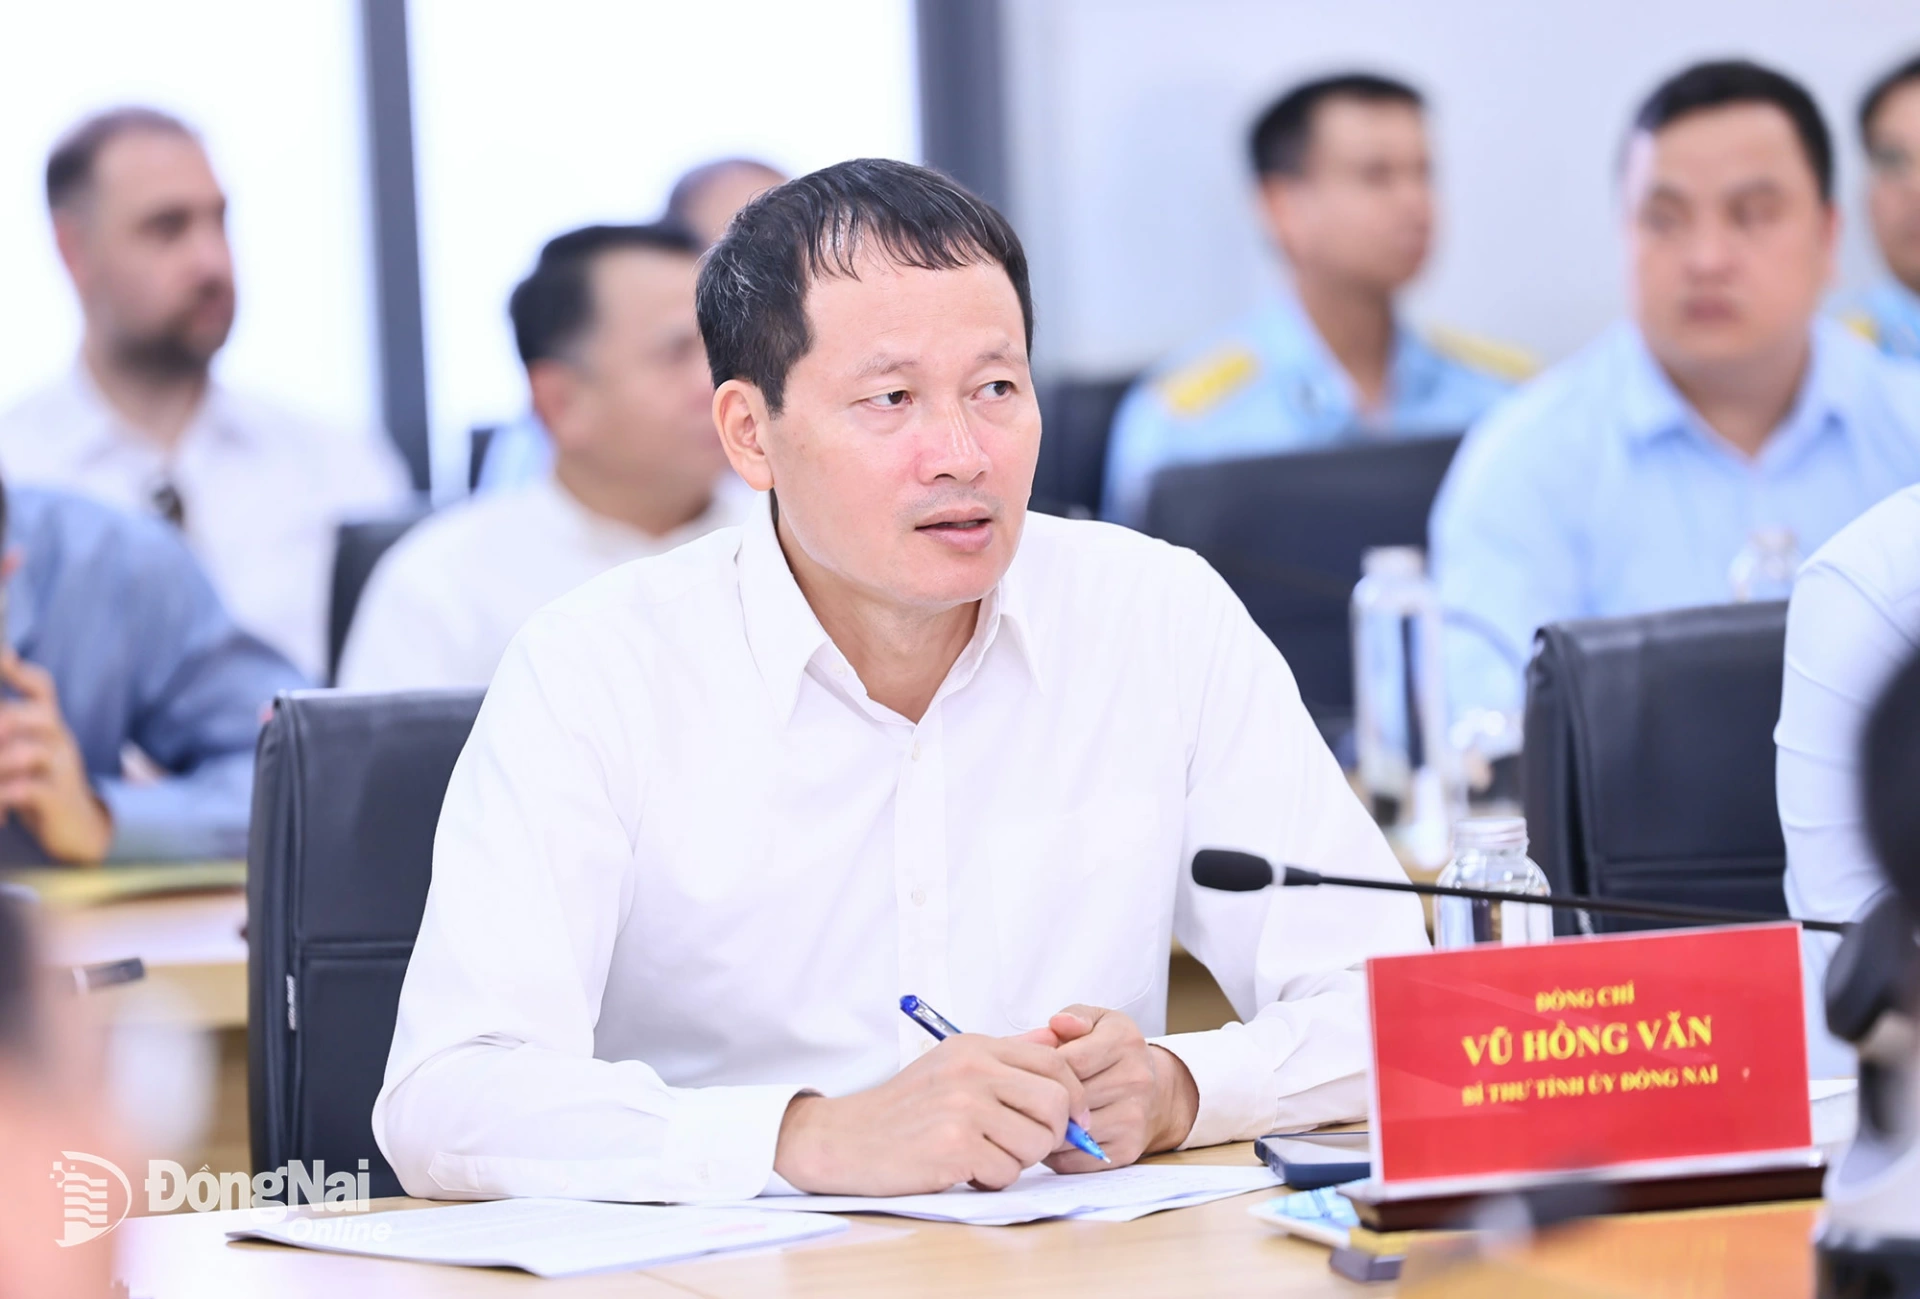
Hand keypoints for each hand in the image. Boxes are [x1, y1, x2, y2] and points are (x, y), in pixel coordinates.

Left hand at [0, 654, 111, 862]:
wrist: (80, 831)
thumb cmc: (40, 785)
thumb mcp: (27, 751)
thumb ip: (10, 729)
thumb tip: (0, 721)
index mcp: (49, 725)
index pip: (40, 687)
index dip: (16, 670)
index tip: (3, 655)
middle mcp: (59, 741)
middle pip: (32, 716)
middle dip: (4, 723)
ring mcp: (61, 769)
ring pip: (26, 754)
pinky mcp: (57, 799)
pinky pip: (28, 790)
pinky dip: (4, 796)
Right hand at [773, 1032, 1090, 1195]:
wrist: (844, 1140)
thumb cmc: (902, 1110)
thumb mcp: (951, 1065)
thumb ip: (1004, 1056)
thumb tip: (1057, 1039)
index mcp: (975, 1047)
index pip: (1053, 1061)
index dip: (1073, 1096)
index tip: (1072, 1120)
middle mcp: (972, 1070)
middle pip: (1056, 1103)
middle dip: (1053, 1133)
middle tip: (1027, 1145)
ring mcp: (963, 1107)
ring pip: (1036, 1143)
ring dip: (1017, 1161)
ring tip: (983, 1156)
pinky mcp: (955, 1146)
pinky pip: (1006, 1172)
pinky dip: (991, 1180)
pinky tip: (963, 1170)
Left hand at [1040, 1005, 1198, 1172]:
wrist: (1158, 1093)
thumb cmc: (1115, 1054)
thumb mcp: (1100, 1023)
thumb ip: (1074, 1017)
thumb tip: (1056, 1024)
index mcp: (1125, 1041)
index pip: (1070, 1060)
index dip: (1044, 1068)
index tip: (1035, 1070)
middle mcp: (1136, 1079)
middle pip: (1069, 1097)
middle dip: (1043, 1097)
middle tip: (1030, 1095)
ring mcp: (1133, 1118)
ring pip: (1069, 1131)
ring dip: (1048, 1126)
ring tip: (1040, 1114)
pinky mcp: (1126, 1150)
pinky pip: (1075, 1159)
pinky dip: (1057, 1152)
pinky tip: (1056, 1134)